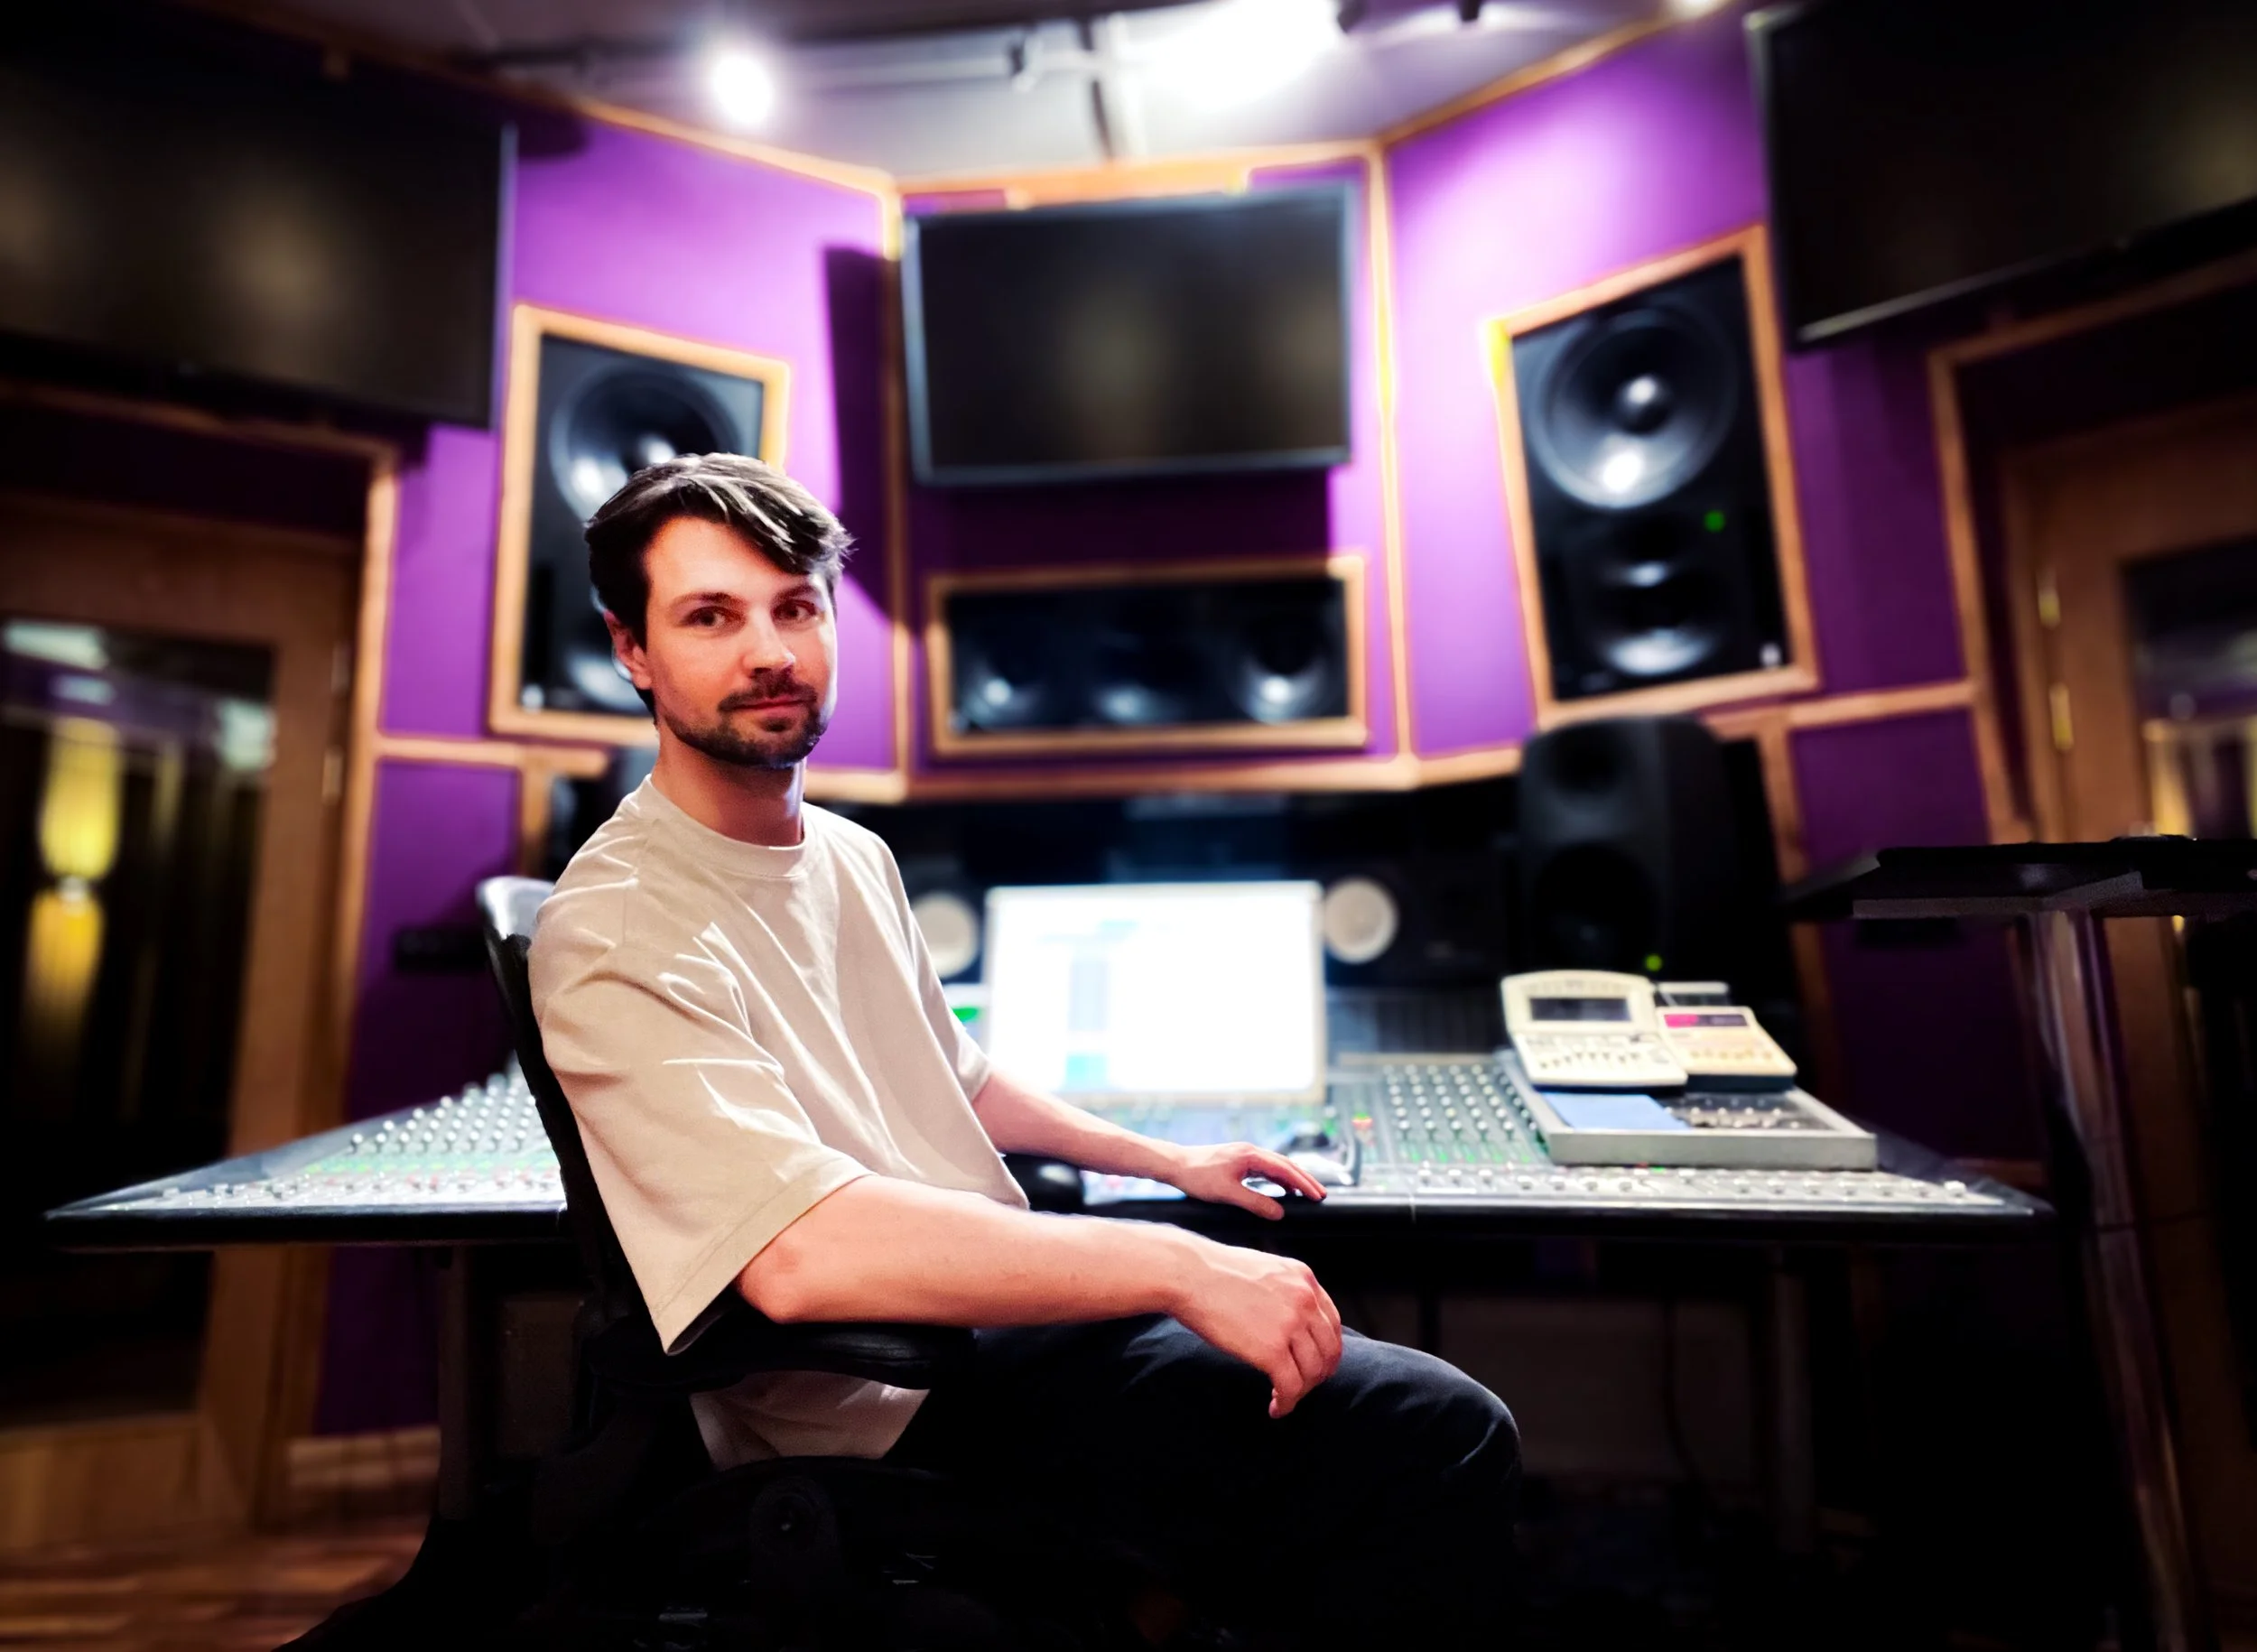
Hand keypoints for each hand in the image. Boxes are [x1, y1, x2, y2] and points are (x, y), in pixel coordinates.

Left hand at [1164, 1141, 1328, 1219]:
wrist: (1174, 1164)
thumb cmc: (1197, 1177)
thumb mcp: (1227, 1194)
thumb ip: (1255, 1203)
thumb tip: (1280, 1213)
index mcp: (1251, 1155)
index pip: (1285, 1169)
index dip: (1304, 1184)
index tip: (1318, 1197)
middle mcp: (1250, 1151)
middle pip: (1285, 1165)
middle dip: (1305, 1180)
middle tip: (1321, 1195)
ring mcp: (1244, 1155)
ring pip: (1276, 1166)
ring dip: (1292, 1179)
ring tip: (1307, 1194)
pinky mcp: (1238, 1160)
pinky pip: (1265, 1169)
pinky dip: (1278, 1179)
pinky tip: (1282, 1190)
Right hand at [1169, 1238, 1343, 1417]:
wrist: (1188, 1274)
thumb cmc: (1213, 1272)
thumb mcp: (1264, 1269)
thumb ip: (1284, 1290)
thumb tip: (1287, 1318)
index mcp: (1304, 1278)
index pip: (1332, 1323)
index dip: (1326, 1350)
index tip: (1316, 1364)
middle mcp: (1305, 1300)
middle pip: (1329, 1350)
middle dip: (1318, 1374)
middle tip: (1302, 1386)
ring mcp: (1290, 1325)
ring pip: (1313, 1372)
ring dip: (1301, 1391)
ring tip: (1284, 1397)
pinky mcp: (1271, 1350)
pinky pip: (1291, 1386)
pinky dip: (1287, 1402)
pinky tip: (1275, 1406)